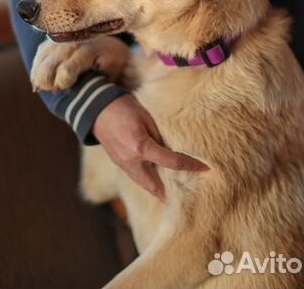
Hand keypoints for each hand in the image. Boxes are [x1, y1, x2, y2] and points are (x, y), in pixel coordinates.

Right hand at [92, 94, 208, 201]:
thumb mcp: (147, 118)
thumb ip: (160, 137)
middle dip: (171, 194)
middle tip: (188, 195)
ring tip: (175, 192)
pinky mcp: (119, 164)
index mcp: (141, 148)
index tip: (205, 168)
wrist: (97, 110)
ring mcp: (123, 165)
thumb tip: (173, 150)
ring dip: (159, 190)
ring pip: (145, 185)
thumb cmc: (124, 109)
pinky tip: (158, 179)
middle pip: (156, 187)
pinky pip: (137, 178)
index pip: (171, 162)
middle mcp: (132, 162)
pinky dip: (149, 181)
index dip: (190, 165)